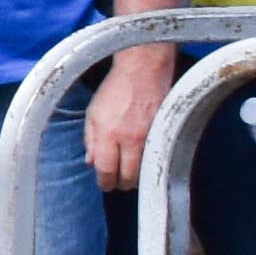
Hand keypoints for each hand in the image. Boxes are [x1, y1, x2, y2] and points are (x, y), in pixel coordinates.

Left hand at [83, 45, 179, 192]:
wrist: (143, 70)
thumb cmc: (115, 89)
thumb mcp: (93, 113)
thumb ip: (91, 140)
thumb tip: (91, 163)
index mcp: (109, 133)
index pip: (106, 170)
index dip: (105, 183)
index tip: (104, 185)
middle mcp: (130, 138)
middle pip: (129, 178)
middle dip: (121, 184)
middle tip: (117, 183)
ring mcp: (150, 137)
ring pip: (145, 171)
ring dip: (137, 177)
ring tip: (129, 174)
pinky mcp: (164, 134)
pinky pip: (156, 158)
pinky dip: (149, 164)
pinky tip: (143, 162)